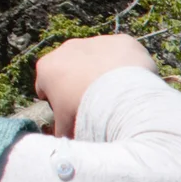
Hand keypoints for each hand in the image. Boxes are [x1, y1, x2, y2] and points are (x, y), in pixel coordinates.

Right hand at [33, 35, 158, 136]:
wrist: (123, 99)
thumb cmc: (88, 114)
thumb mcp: (66, 130)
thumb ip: (57, 132)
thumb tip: (58, 140)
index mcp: (47, 68)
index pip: (47, 87)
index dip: (59, 102)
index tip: (72, 112)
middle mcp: (67, 48)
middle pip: (72, 69)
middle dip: (81, 84)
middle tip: (97, 105)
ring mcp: (96, 42)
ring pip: (98, 59)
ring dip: (104, 73)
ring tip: (118, 95)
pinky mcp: (122, 41)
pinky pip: (124, 54)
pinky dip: (127, 66)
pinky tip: (133, 82)